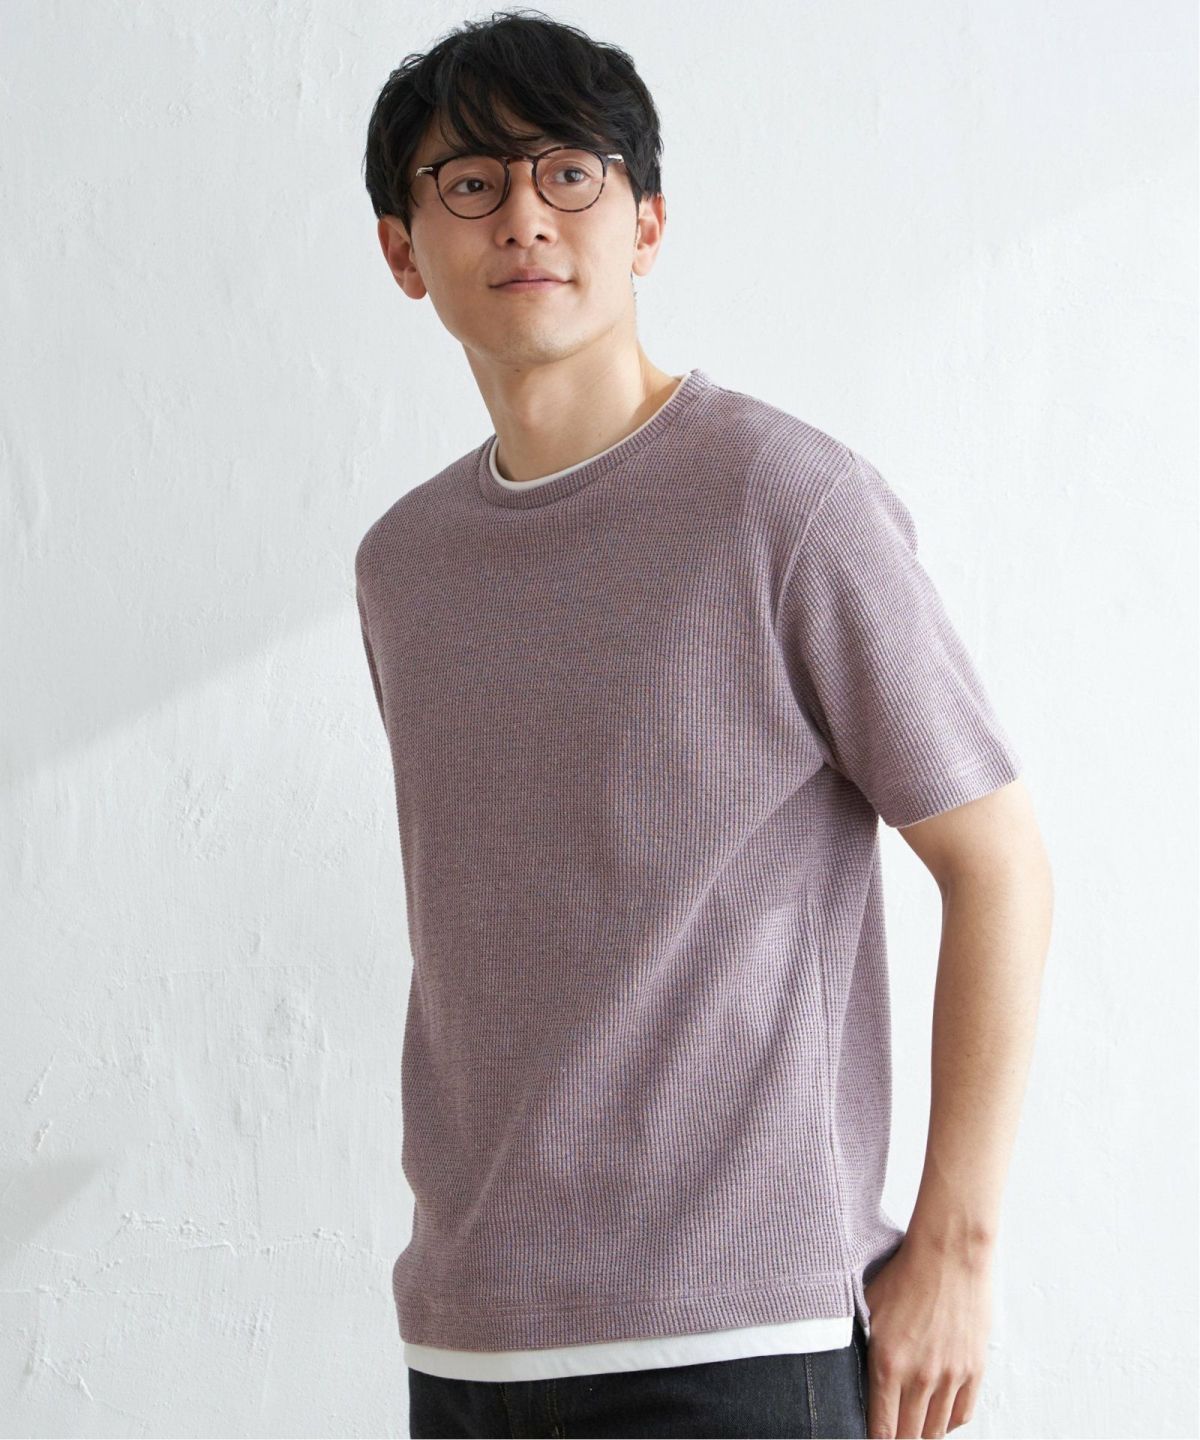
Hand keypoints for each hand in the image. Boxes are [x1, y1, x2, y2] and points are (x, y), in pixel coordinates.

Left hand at [861, 1233, 992, 1437]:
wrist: (949, 1254)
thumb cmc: (905, 1274)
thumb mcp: (868, 1307)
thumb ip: (860, 1343)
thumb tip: (850, 1366)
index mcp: (887, 1363)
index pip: (881, 1428)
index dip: (875, 1439)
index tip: (872, 1437)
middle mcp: (919, 1377)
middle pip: (909, 1436)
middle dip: (898, 1438)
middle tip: (891, 1432)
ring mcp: (950, 1376)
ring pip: (936, 1431)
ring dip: (922, 1433)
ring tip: (912, 1427)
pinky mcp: (974, 1370)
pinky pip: (962, 1414)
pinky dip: (948, 1423)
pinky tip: (937, 1417)